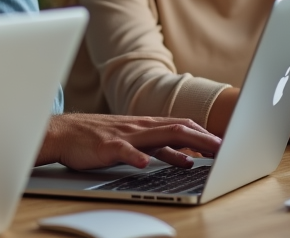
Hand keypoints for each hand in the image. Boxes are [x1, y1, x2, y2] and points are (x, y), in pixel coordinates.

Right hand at [36, 113, 221, 169]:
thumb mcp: (134, 141)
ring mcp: (124, 135)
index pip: (183, 126)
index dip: (206, 134)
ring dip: (181, 145)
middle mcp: (139, 127)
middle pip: (177, 129)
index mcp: (146, 126)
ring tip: (199, 156)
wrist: (62, 132)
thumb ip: (160, 149)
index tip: (226, 142)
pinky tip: (144, 163)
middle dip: (203, 138)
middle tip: (226, 148)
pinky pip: (123, 150)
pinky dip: (135, 156)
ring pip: (157, 137)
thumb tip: (189, 158)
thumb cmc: (97, 138)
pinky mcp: (106, 146)